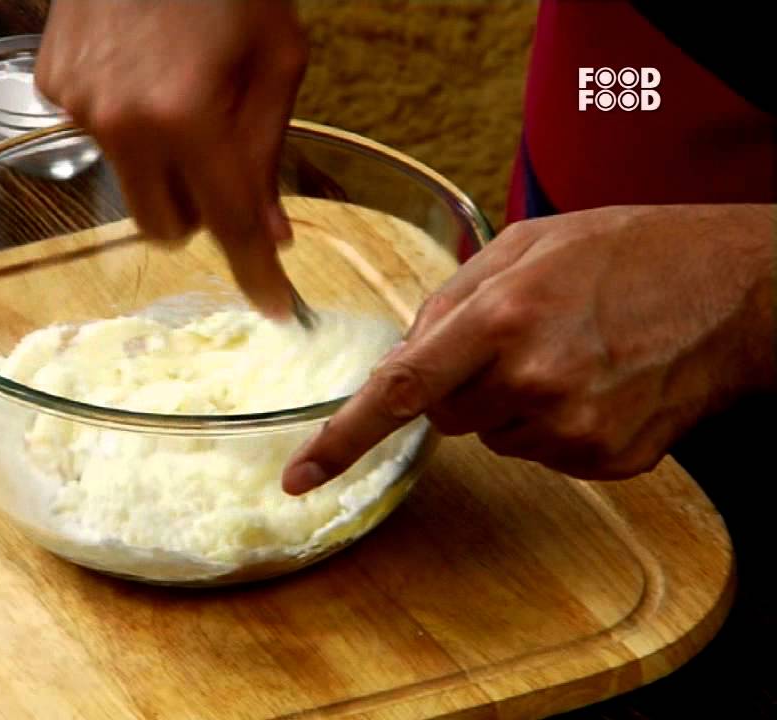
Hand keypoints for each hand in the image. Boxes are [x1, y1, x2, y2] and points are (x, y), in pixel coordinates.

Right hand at [36, 0, 308, 317]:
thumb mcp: (277, 58)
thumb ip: (268, 151)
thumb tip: (268, 231)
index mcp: (189, 114)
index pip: (227, 224)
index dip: (256, 272)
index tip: (273, 306)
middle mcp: (123, 122)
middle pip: (164, 226)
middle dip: (200, 212)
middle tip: (222, 163)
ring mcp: (78, 105)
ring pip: (130, 183)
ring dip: (162, 162)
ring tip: (178, 92)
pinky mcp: (50, 87)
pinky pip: (96, 137)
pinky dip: (125, 122)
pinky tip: (140, 69)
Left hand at [282, 204, 776, 492]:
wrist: (738, 291)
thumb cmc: (627, 252)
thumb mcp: (525, 245)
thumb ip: (450, 300)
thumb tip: (401, 356)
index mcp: (500, 318)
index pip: (400, 392)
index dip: (342, 439)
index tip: (301, 477)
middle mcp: (532, 380)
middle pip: (444, 418)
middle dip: (462, 385)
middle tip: (522, 339)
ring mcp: (573, 428)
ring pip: (492, 437)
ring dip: (511, 403)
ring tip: (572, 353)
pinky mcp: (606, 459)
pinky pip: (541, 452)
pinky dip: (554, 423)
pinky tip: (598, 380)